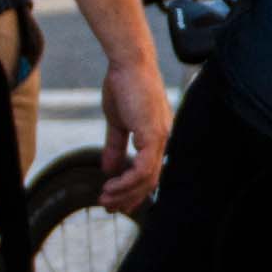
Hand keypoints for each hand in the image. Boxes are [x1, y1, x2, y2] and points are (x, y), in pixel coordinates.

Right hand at [96, 56, 170, 213]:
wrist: (128, 64)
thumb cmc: (124, 87)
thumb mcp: (117, 122)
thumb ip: (115, 147)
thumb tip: (108, 169)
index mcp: (159, 139)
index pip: (151, 174)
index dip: (135, 191)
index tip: (117, 202)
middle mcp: (166, 142)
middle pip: (152, 181)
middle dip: (129, 198)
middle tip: (109, 207)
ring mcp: (162, 139)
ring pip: (148, 179)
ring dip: (125, 192)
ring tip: (105, 198)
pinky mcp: (154, 135)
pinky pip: (144, 168)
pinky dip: (128, 180)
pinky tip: (112, 184)